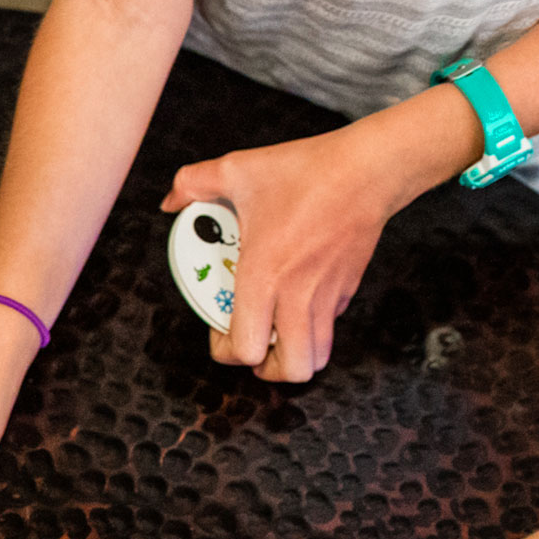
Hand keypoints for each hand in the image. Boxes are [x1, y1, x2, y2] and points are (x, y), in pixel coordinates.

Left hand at [163, 121, 412, 383]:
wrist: (369, 168)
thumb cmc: (306, 170)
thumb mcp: (237, 169)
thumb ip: (193, 183)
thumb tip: (170, 201)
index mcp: (264, 276)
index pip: (245, 348)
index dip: (226, 351)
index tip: (218, 330)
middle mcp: (297, 295)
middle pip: (290, 369)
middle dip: (265, 370)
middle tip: (252, 347)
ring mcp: (327, 296)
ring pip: (316, 358)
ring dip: (293, 357)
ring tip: (276, 336)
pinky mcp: (347, 289)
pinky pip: (330, 326)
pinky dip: (313, 327)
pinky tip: (299, 302)